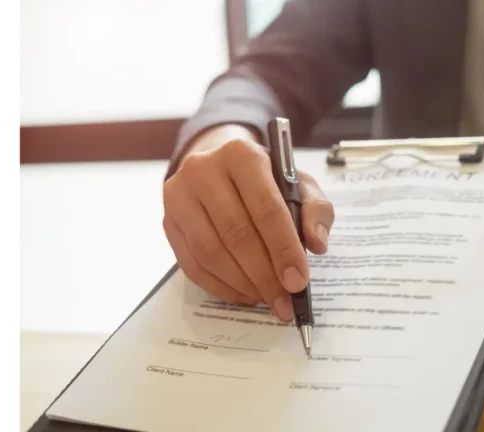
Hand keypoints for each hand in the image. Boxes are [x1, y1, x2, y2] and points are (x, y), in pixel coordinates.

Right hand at [162, 124, 333, 320]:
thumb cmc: (265, 180)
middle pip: (236, 234)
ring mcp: (179, 195)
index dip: (283, 249)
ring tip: (266, 298)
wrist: (220, 168)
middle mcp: (204, 169)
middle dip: (264, 275)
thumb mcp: (299, 185)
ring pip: (210, 253)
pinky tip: (243, 293)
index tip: (298, 281)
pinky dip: (220, 287)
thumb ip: (316, 210)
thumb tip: (317, 244)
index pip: (265, 208)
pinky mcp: (167, 221)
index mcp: (242, 155)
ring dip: (242, 284)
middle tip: (284, 301)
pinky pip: (192, 265)